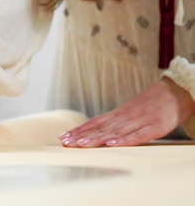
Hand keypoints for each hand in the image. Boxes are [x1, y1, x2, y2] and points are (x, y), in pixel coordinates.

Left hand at [60, 78, 194, 147]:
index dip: (78, 130)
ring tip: (82, 145)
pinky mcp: (154, 127)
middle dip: (81, 136)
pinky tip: (112, 144)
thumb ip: (112, 122)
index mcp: (117, 114)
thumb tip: (92, 131)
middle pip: (99, 128)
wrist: (174, 93)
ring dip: (97, 139)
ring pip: (114, 132)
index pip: (93, 123)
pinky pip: (137, 135)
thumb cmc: (149, 106)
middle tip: (66, 143)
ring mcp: (138, 122)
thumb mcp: (127, 113)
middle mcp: (124, 117)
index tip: (63, 137)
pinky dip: (124, 140)